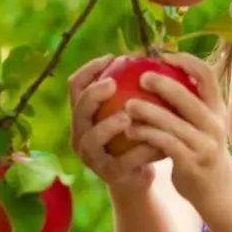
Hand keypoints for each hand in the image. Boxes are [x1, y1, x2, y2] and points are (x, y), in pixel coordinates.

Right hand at [68, 54, 164, 190]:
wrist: (138, 176)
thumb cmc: (136, 134)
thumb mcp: (133, 110)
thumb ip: (134, 87)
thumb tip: (150, 54)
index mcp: (83, 114)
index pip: (75, 86)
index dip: (89, 69)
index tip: (112, 58)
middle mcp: (81, 134)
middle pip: (79, 110)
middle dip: (93, 95)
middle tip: (112, 84)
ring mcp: (92, 157)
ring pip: (92, 139)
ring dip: (107, 126)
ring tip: (126, 116)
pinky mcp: (110, 175)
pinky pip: (122, 161)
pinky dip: (138, 150)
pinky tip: (155, 141)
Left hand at [122, 52, 231, 201]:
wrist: (218, 192)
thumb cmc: (202, 152)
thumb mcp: (204, 125)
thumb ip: (189, 104)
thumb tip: (162, 74)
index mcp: (217, 109)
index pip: (207, 76)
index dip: (186, 62)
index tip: (164, 56)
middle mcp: (214, 124)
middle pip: (189, 98)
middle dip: (164, 84)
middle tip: (142, 76)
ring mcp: (205, 145)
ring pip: (174, 123)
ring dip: (149, 112)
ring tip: (128, 105)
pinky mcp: (193, 164)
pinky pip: (166, 145)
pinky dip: (148, 135)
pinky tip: (131, 130)